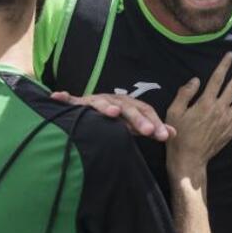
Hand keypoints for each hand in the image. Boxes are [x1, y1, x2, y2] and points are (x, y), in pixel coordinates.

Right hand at [49, 91, 171, 140]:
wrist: (92, 109)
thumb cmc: (116, 120)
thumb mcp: (135, 124)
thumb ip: (152, 128)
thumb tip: (174, 134)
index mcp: (129, 105)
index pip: (145, 112)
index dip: (155, 123)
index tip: (163, 136)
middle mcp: (113, 100)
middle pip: (127, 108)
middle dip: (138, 119)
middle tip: (148, 131)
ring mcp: (95, 101)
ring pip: (101, 102)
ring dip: (106, 106)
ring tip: (112, 112)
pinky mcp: (77, 103)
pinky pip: (70, 100)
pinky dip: (64, 98)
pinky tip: (57, 96)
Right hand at [164, 53, 231, 174]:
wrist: (188, 159)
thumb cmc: (178, 135)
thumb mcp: (174, 111)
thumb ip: (184, 94)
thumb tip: (195, 79)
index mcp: (205, 102)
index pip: (217, 78)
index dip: (224, 65)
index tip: (231, 54)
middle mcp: (220, 109)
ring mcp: (228, 121)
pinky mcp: (231, 132)